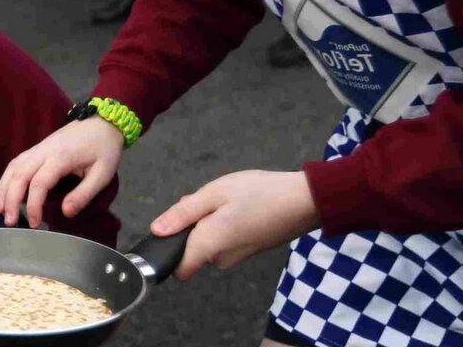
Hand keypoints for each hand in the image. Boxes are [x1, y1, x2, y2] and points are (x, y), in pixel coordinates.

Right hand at [0, 116, 124, 227]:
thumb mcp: (103, 174)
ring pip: (14, 166)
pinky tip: (5, 191)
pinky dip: (8, 177)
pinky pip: (17, 162)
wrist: (103, 122)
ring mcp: (39, 147)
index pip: (39, 183)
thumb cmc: (104, 149)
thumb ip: (84, 194)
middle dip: (10, 199)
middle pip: (19, 174)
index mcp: (61, 157)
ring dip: (3, 188)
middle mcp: (44, 150)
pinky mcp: (38, 148)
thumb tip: (65, 213)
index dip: (33, 205)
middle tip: (8, 222)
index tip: (34, 224)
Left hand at [151, 170, 319, 280]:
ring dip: (208, 223)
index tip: (174, 228)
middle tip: (209, 201)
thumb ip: (183, 214)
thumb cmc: (260, 193)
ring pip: (207, 243)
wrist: (305, 201)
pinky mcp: (248, 251)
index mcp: (209, 246)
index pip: (178, 269)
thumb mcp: (214, 193)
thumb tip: (157, 231)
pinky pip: (222, 241)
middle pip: (190, 250)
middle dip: (191, 226)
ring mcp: (237, 257)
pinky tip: (237, 207)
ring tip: (226, 202)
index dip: (169, 251)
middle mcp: (222, 259)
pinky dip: (222, 225)